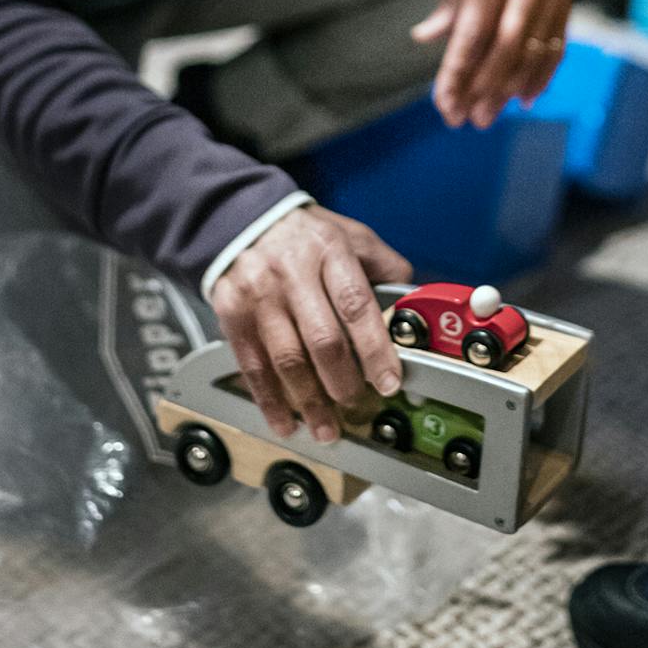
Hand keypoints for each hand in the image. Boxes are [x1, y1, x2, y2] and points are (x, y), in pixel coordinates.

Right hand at [209, 204, 410, 441]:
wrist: (240, 219)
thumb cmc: (305, 235)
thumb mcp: (350, 234)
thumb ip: (383, 266)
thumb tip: (415, 302)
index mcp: (330, 251)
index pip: (356, 305)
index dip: (375, 349)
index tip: (389, 381)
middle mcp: (292, 273)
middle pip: (321, 340)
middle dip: (343, 382)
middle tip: (358, 406)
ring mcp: (259, 295)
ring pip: (287, 360)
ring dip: (309, 402)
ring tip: (326, 428)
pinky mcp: (231, 314)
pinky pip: (253, 366)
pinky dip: (270, 401)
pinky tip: (286, 422)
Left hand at [412, 0, 574, 128]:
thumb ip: (449, 4)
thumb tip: (424, 36)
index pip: (472, 33)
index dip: (457, 72)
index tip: (444, 102)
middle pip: (505, 49)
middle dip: (484, 89)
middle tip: (467, 119)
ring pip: (532, 54)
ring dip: (509, 91)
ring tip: (487, 115)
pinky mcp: (566, 7)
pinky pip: (556, 49)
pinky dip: (541, 77)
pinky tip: (524, 98)